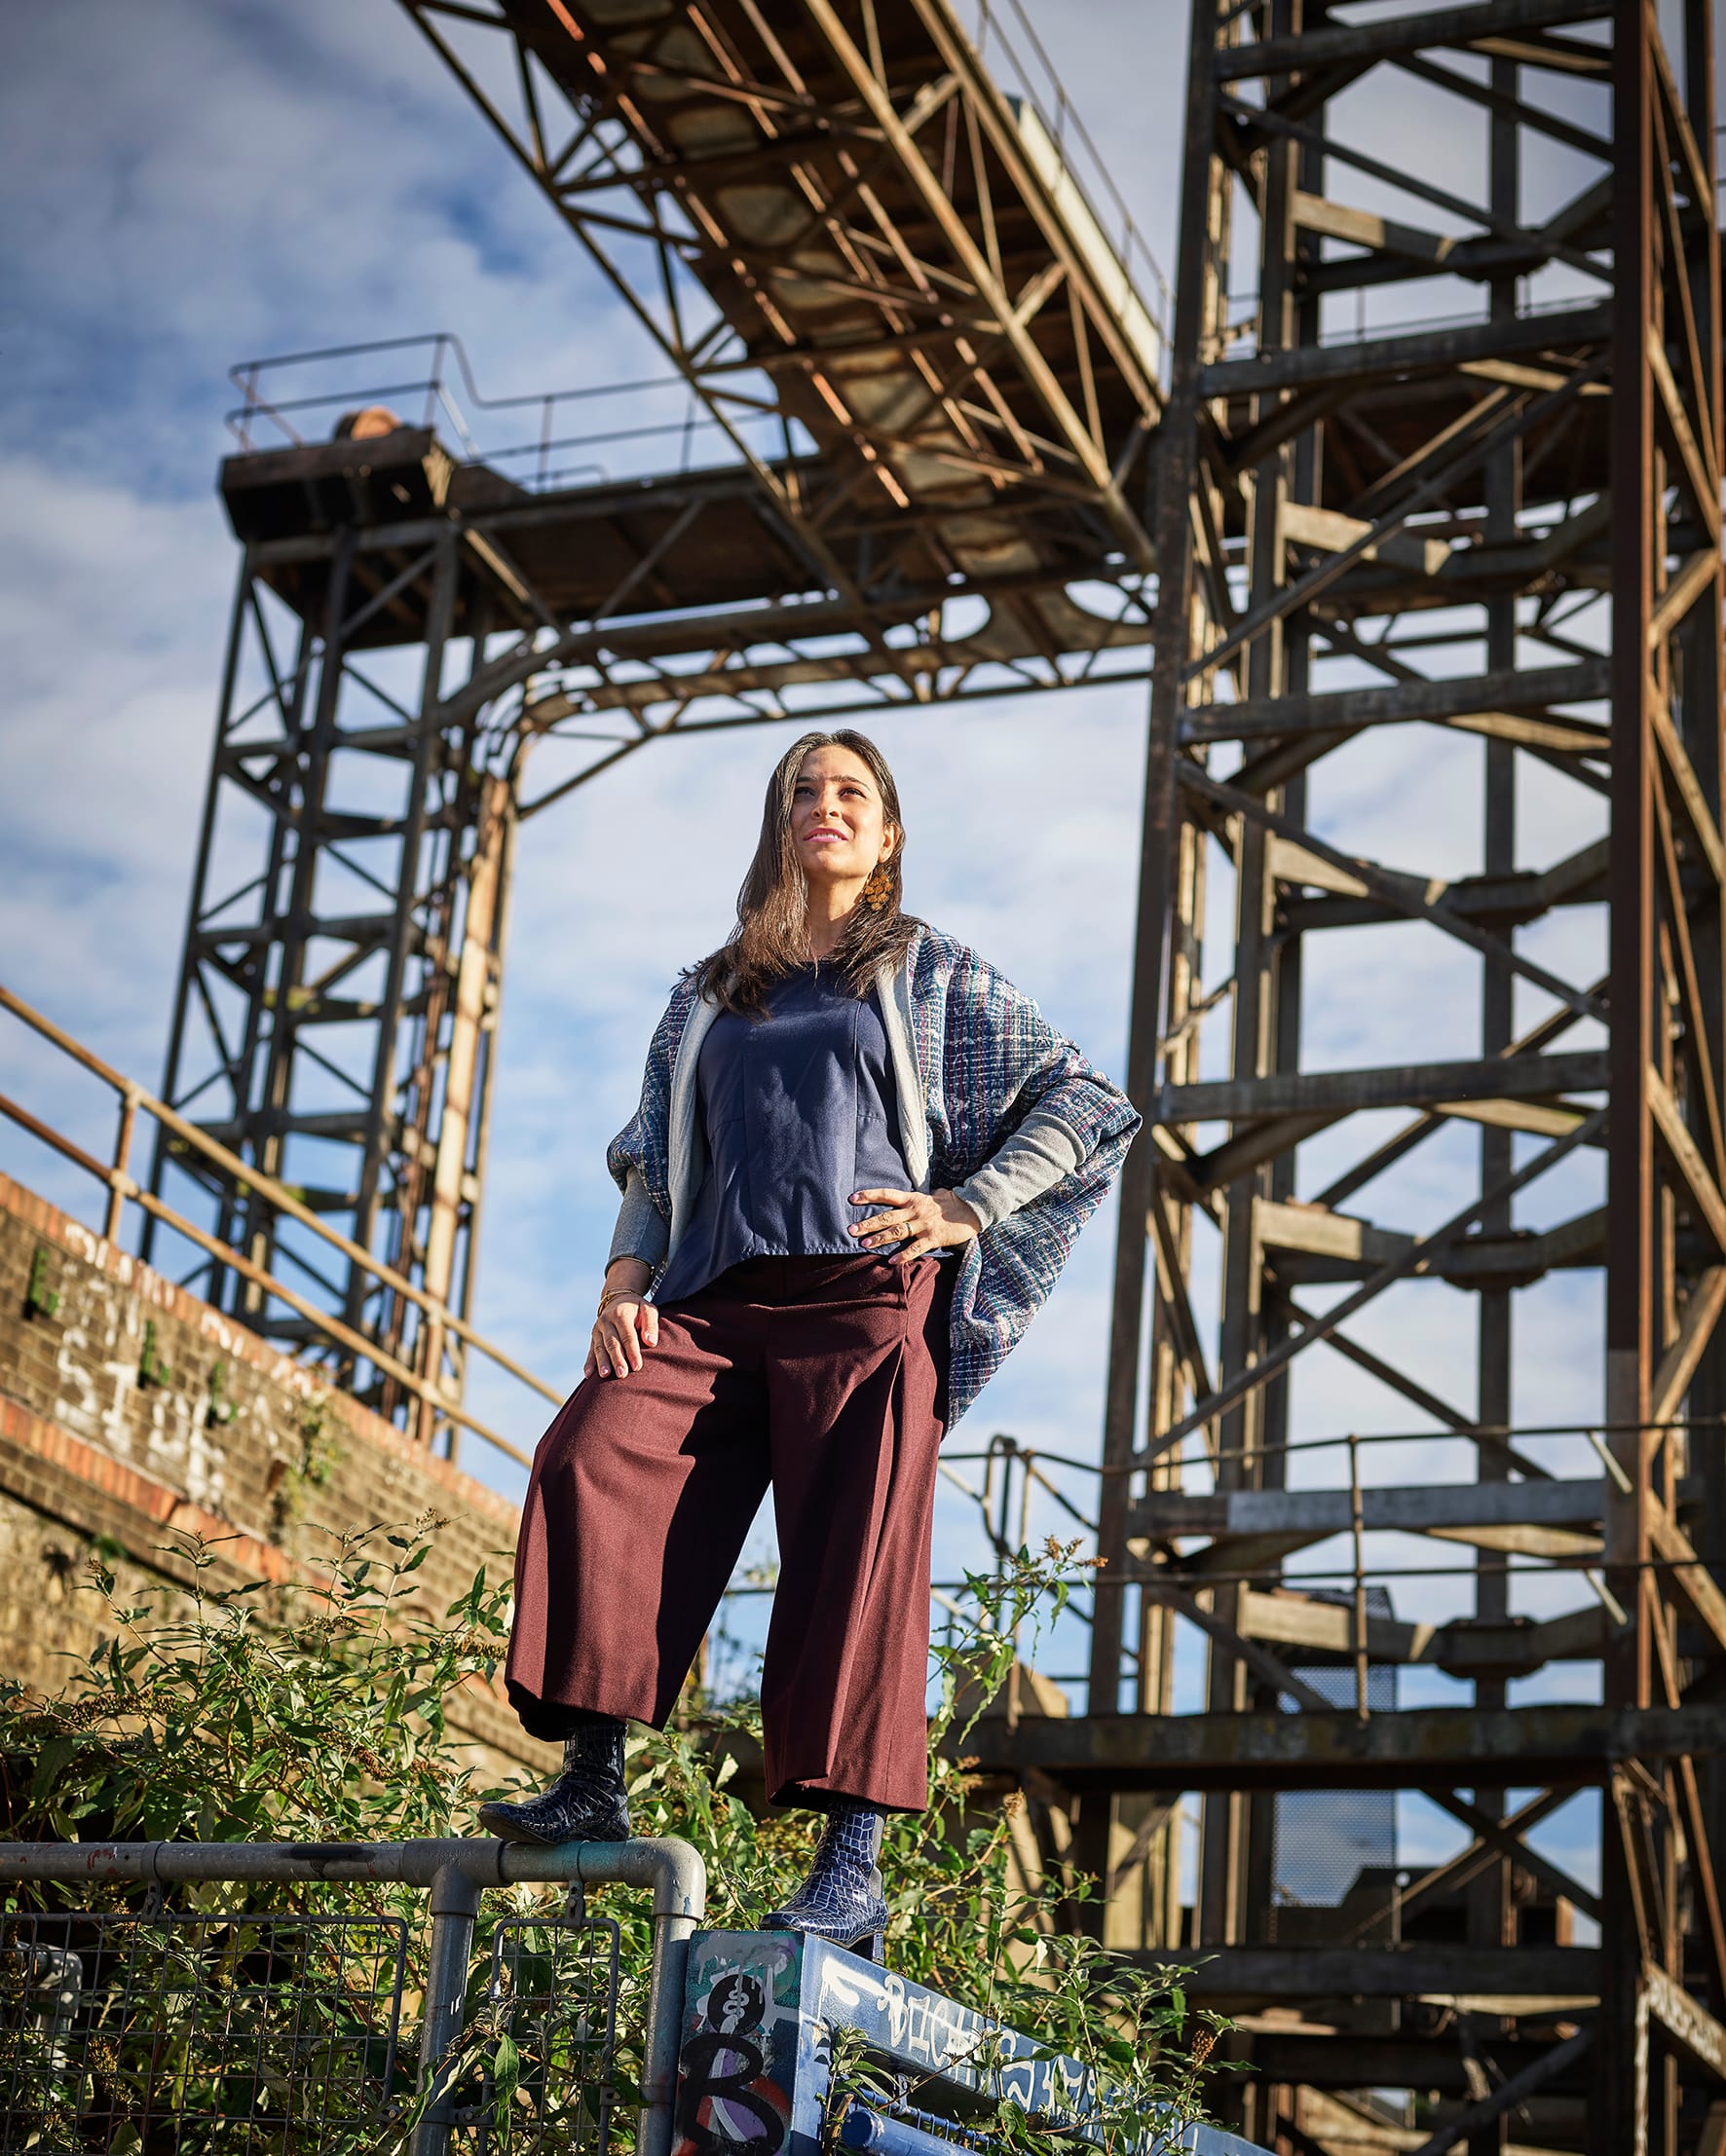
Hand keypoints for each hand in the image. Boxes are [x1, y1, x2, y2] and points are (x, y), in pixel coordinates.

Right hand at [586, 1260, 658, 1378]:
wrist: (618, 1299)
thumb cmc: (638, 1309)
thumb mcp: (648, 1310)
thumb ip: (651, 1325)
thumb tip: (651, 1342)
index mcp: (621, 1314)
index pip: (627, 1336)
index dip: (632, 1352)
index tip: (637, 1366)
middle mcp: (606, 1321)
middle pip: (612, 1343)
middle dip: (617, 1359)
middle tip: (622, 1375)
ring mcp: (598, 1329)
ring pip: (600, 1348)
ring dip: (602, 1362)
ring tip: (605, 1375)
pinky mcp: (593, 1337)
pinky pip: (591, 1350)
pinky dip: (589, 1363)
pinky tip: (589, 1375)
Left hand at [849, 1186, 981, 1262]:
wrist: (972, 1209)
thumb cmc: (950, 1203)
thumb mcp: (930, 1195)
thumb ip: (915, 1199)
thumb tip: (902, 1199)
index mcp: (913, 1198)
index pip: (887, 1194)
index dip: (869, 1195)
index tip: (852, 1199)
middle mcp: (915, 1210)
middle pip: (887, 1216)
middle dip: (868, 1224)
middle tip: (851, 1230)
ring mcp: (924, 1224)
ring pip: (898, 1231)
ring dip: (880, 1239)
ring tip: (864, 1245)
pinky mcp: (934, 1237)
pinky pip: (916, 1248)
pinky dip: (903, 1255)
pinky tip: (892, 1261)